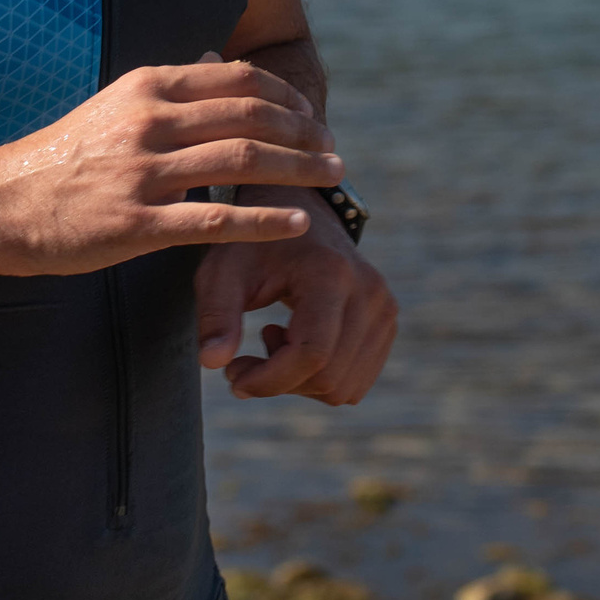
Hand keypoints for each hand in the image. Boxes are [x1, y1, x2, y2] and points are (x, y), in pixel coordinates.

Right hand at [0, 58, 340, 275]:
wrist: (0, 203)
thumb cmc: (66, 157)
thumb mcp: (116, 106)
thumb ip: (170, 91)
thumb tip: (221, 62)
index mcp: (148, 88)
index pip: (240, 80)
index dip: (288, 98)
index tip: (313, 116)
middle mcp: (149, 122)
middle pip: (252, 118)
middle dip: (305, 133)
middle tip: (335, 149)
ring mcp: (141, 173)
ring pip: (243, 162)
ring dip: (300, 170)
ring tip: (334, 179)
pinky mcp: (135, 224)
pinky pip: (216, 221)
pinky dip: (266, 220)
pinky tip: (299, 224)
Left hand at [194, 188, 398, 405]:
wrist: (298, 212)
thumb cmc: (253, 244)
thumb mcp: (223, 272)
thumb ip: (216, 315)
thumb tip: (212, 362)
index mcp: (330, 274)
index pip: (312, 353)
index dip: (269, 379)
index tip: (232, 375)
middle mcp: (369, 291)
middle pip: (328, 377)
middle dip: (279, 383)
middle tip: (244, 361)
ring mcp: (384, 307)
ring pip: (344, 387)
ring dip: (300, 382)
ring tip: (273, 344)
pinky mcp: (387, 321)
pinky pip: (356, 382)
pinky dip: (321, 379)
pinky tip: (298, 344)